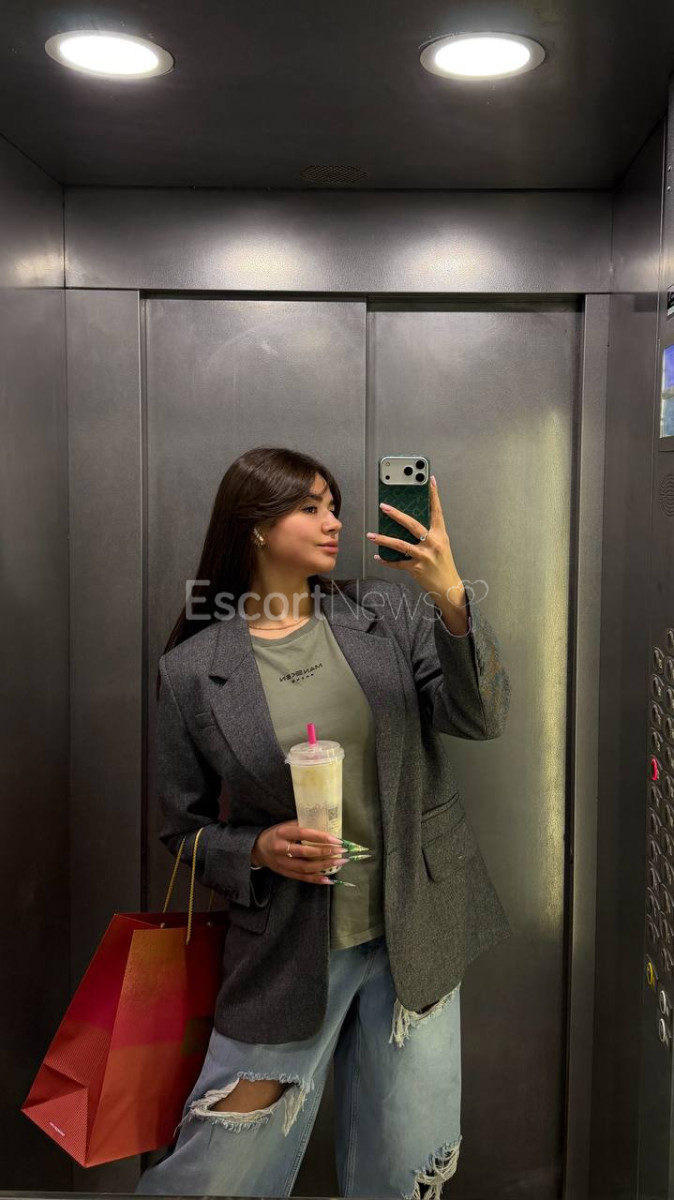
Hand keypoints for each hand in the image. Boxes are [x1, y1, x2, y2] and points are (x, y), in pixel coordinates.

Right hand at [252, 820, 346, 883]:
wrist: (258, 850)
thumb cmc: (275, 835)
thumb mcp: (285, 826)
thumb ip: (301, 825)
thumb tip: (323, 824)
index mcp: (282, 833)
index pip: (304, 834)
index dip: (320, 837)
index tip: (336, 839)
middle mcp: (281, 849)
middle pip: (305, 853)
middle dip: (325, 852)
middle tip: (341, 851)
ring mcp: (283, 863)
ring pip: (305, 868)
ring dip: (324, 866)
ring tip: (339, 862)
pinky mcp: (285, 873)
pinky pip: (302, 878)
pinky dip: (316, 879)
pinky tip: (328, 879)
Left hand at [367, 474, 464, 603]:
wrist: (449, 587)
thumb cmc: (443, 565)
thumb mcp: (440, 546)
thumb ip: (428, 534)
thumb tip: (408, 524)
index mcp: (440, 535)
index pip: (437, 511)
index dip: (434, 495)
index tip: (430, 481)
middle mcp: (433, 543)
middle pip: (412, 525)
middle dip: (396, 514)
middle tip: (383, 506)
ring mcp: (424, 556)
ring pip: (400, 545)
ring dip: (383, 539)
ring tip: (371, 535)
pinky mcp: (416, 569)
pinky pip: (397, 563)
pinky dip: (386, 560)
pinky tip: (378, 557)